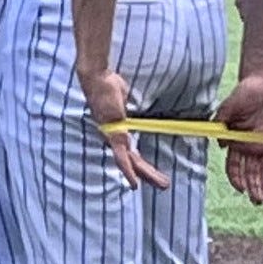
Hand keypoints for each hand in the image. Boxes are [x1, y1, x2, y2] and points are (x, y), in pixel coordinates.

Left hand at [84, 62, 167, 189]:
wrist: (98, 79)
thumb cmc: (109, 85)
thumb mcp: (124, 100)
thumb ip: (129, 107)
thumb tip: (133, 104)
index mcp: (116, 132)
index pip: (130, 153)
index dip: (139, 166)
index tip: (148, 174)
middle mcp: (113, 138)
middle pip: (133, 162)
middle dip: (149, 174)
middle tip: (164, 184)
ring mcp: (113, 138)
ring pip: (132, 163)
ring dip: (146, 175)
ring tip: (163, 185)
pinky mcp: (114, 136)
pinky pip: (122, 158)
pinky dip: (128, 171)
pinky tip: (134, 184)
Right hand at [217, 70, 262, 205]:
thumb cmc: (243, 94)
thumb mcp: (228, 108)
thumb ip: (222, 123)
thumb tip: (221, 144)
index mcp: (235, 142)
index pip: (234, 166)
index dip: (237, 179)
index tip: (241, 190)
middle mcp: (250, 147)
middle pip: (251, 173)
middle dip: (254, 188)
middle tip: (258, 202)